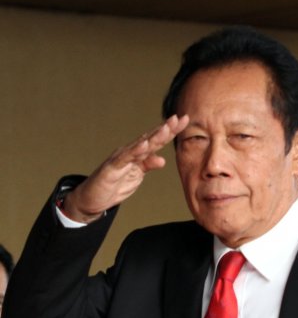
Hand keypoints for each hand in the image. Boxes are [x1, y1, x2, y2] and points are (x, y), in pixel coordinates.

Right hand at [62, 114, 188, 222]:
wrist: (92, 198)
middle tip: (179, 118)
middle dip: (165, 129)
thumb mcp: (136, 176)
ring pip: (140, 145)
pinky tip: (144, 145)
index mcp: (138, 154)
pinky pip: (125, 158)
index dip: (171, 131)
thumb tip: (163, 159)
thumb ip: (148, 165)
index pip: (157, 140)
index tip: (185, 120)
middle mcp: (130, 152)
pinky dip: (135, 151)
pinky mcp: (112, 167)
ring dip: (153, 137)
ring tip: (166, 128)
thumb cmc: (114, 185)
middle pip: (150, 138)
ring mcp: (121, 158)